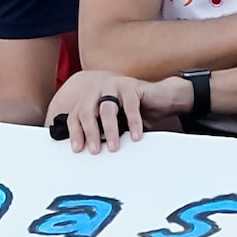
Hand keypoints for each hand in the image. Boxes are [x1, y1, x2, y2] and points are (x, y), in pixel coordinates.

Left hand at [47, 70, 187, 154]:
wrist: (161, 96)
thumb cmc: (137, 111)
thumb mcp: (116, 122)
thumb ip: (104, 130)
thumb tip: (95, 151)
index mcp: (91, 98)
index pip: (76, 115)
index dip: (75, 132)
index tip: (77, 149)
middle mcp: (99, 90)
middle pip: (86, 111)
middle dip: (89, 132)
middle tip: (95, 150)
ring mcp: (114, 85)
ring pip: (106, 109)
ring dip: (109, 130)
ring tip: (113, 147)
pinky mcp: (131, 85)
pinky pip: (130, 107)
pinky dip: (133, 123)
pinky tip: (135, 137)